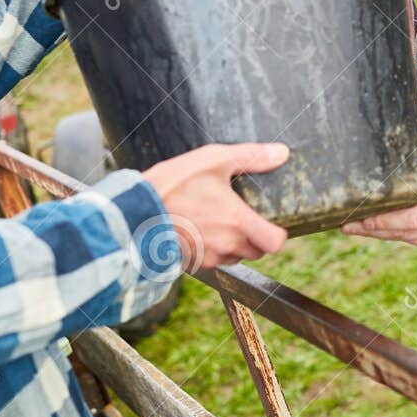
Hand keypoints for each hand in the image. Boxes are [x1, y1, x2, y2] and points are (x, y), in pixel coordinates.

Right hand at [142, 142, 289, 268]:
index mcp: (238, 222)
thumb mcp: (214, 160)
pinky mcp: (192, 263)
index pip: (275, 243)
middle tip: (245, 218)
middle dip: (256, 238)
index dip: (277, 234)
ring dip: (234, 245)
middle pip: (257, 252)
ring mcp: (209, 257)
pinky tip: (202, 229)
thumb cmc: (174, 185)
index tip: (272, 223)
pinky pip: (212, 260)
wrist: (135, 211)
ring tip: (221, 221)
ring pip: (235, 258)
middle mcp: (227, 245)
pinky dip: (213, 249)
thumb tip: (281, 153)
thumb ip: (251, 157)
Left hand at [341, 135, 416, 255]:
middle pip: (403, 232)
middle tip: (345, 222)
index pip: (410, 218)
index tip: (356, 218)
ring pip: (407, 239)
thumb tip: (402, 134)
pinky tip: (380, 228)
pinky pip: (416, 241)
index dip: (381, 221)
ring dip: (381, 233)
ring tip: (354, 225)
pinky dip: (398, 234)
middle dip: (372, 228)